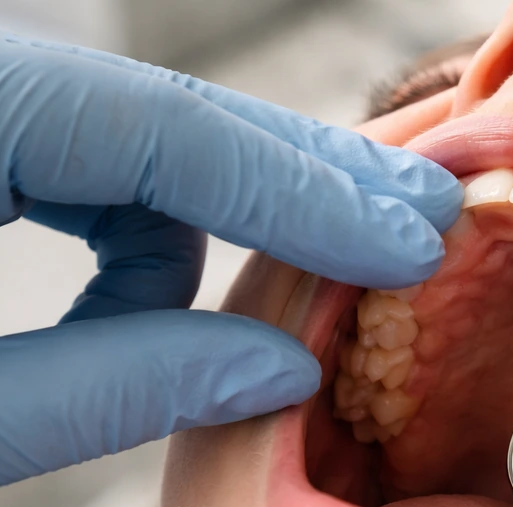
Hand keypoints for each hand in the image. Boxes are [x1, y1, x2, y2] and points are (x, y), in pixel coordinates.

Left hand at [0, 29, 462, 488]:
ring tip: (246, 337)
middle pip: (177, 108)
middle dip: (309, 173)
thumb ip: (111, 392)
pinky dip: (139, 240)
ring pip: (144, 137)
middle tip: (421, 216)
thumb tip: (283, 372)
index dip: (307, 193)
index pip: (167, 128)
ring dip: (211, 235)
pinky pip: (91, 163)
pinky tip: (138, 322)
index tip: (413, 249)